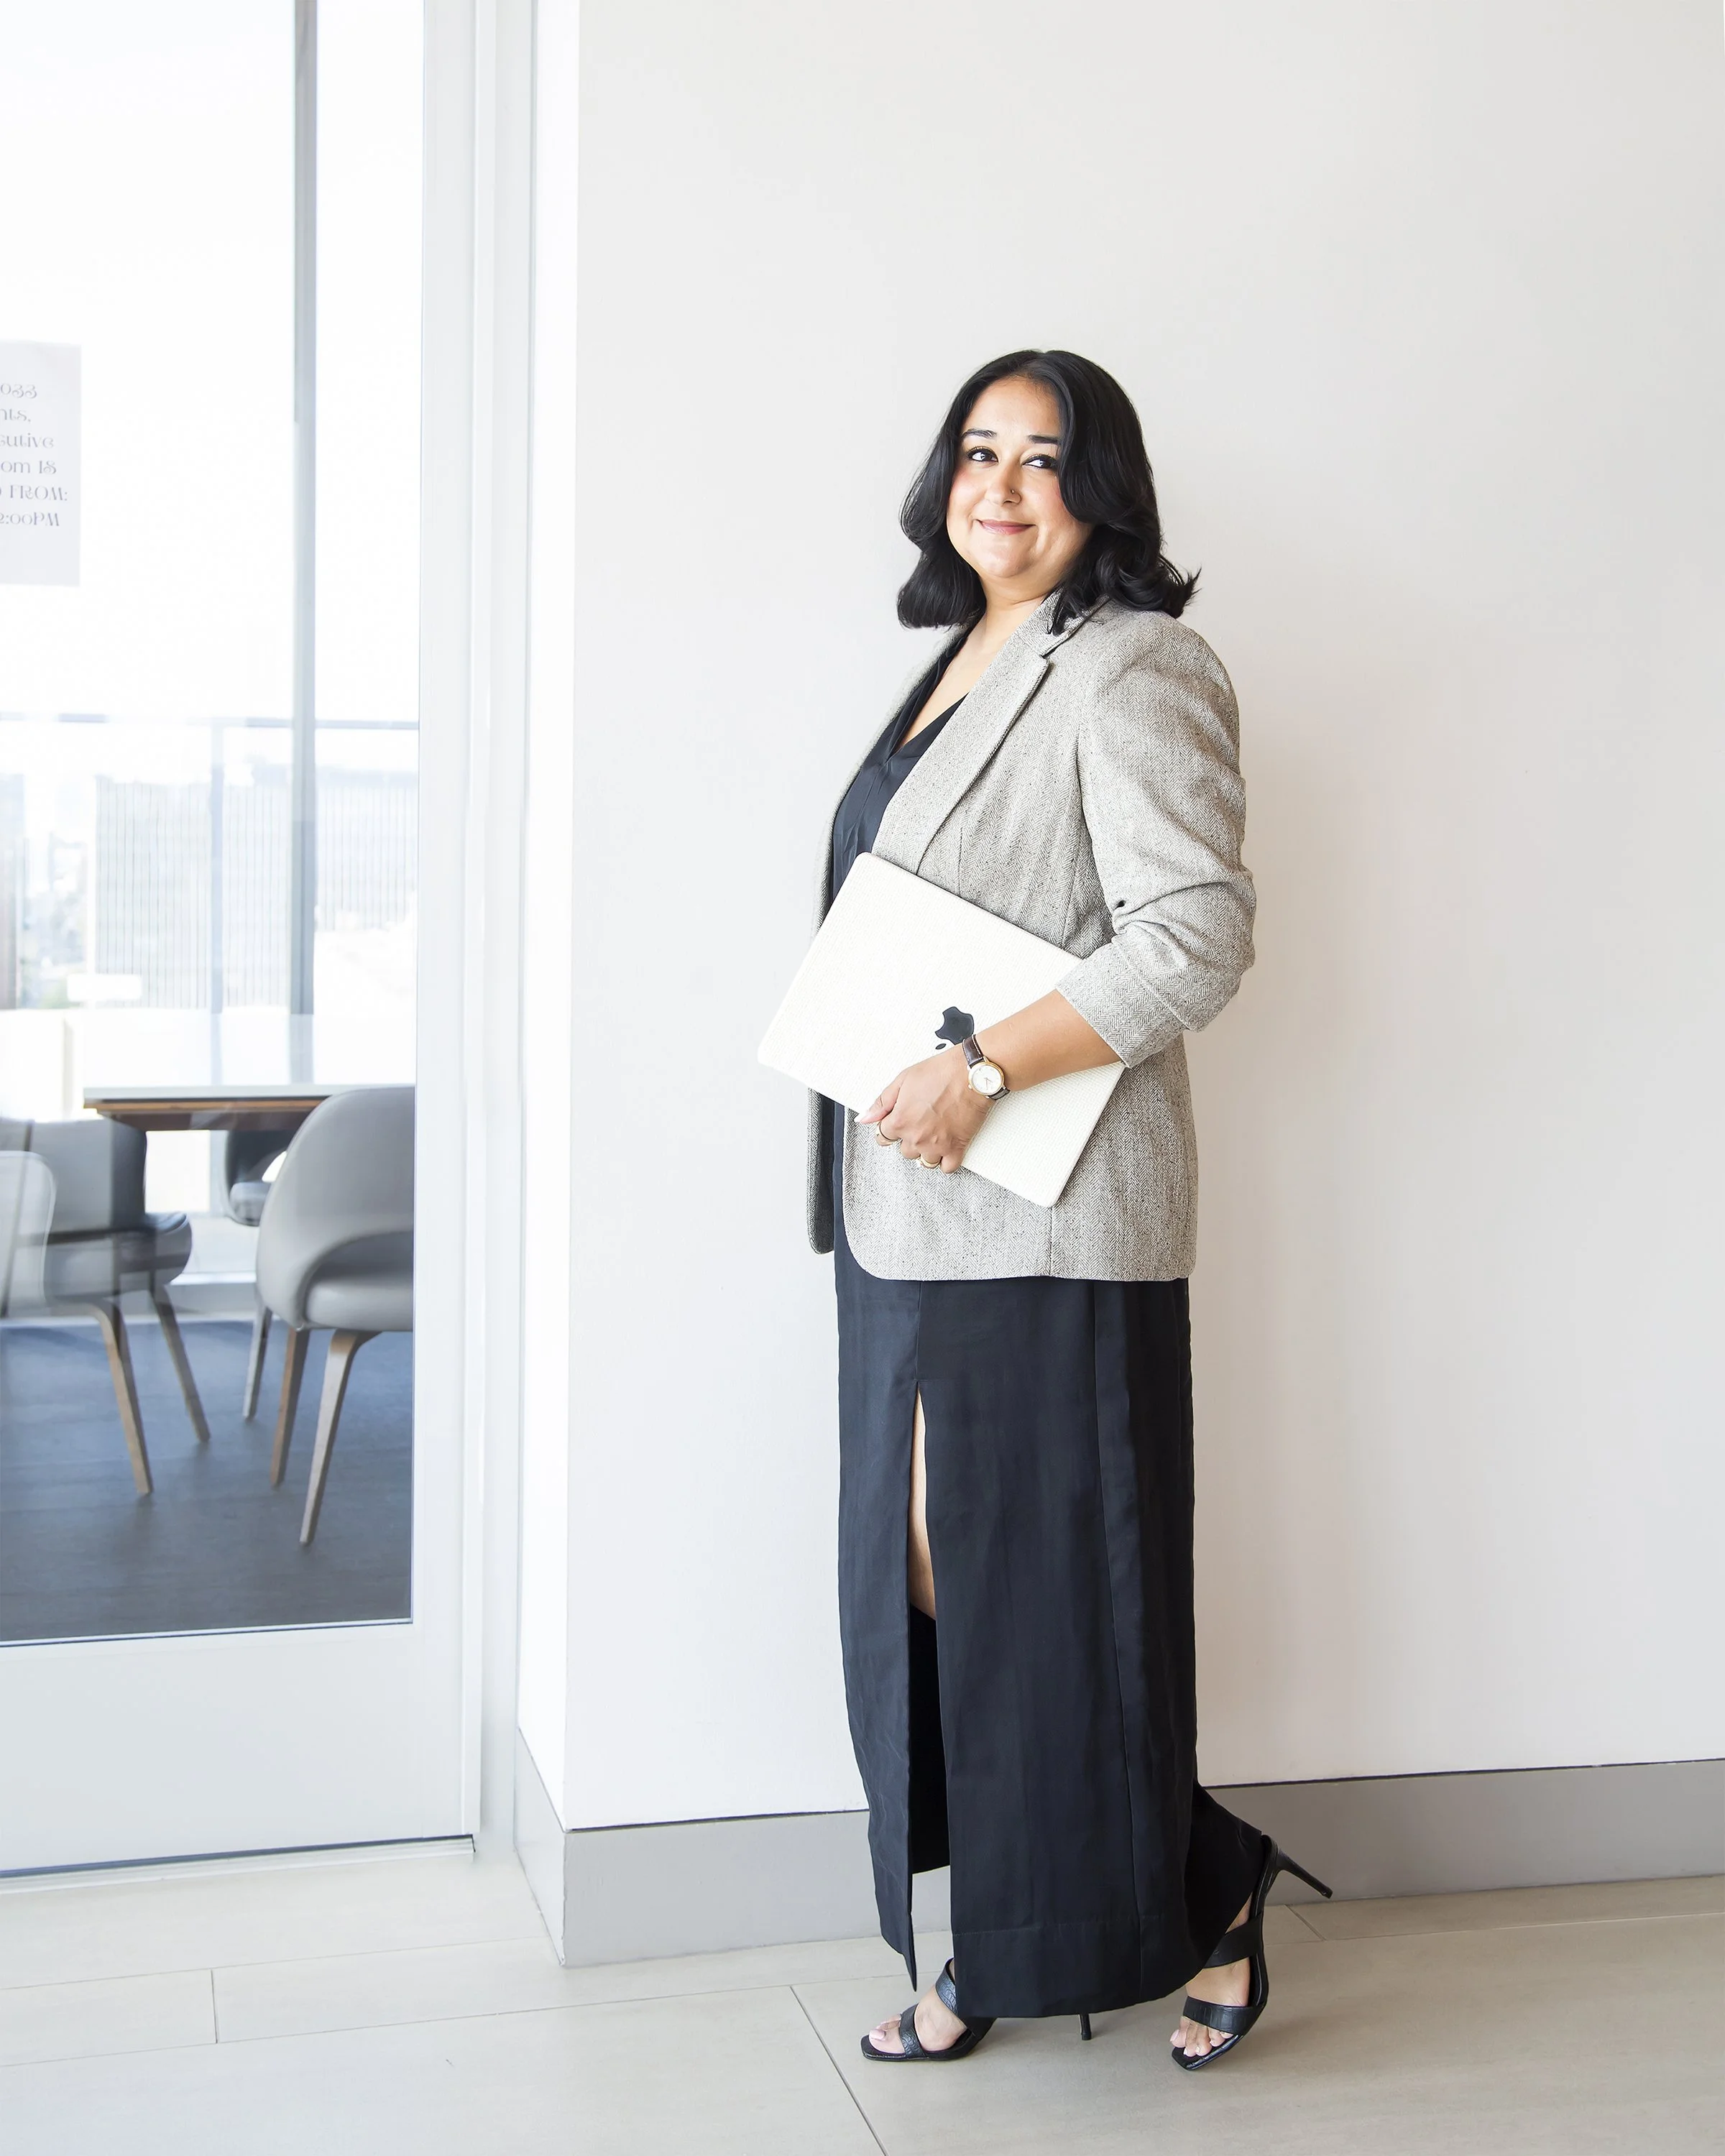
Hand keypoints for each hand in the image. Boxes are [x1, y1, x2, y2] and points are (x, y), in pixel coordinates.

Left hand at [859, 1046, 989, 1172]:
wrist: (972, 1074)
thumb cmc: (942, 1072)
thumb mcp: (903, 1079)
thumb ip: (882, 1102)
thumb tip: (865, 1118)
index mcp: (900, 1121)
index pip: (883, 1137)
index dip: (888, 1129)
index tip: (894, 1126)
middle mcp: (916, 1137)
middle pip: (904, 1151)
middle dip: (909, 1139)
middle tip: (920, 1123)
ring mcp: (936, 1145)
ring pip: (924, 1161)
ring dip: (926, 1150)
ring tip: (933, 1133)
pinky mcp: (957, 1148)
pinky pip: (947, 1167)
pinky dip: (945, 1161)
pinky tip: (945, 1147)